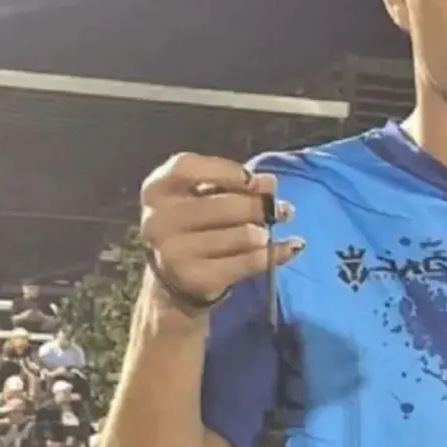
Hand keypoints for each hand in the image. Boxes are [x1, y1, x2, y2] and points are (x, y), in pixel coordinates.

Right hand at [138, 153, 302, 309]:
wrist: (176, 273)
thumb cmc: (197, 222)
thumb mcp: (209, 195)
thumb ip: (236, 184)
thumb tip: (270, 183)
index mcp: (157, 189)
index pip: (187, 168)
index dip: (226, 171)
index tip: (253, 180)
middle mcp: (157, 221)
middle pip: (223, 205)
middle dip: (259, 206)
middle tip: (282, 209)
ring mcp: (172, 252)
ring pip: (240, 235)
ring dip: (266, 232)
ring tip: (271, 231)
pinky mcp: (194, 279)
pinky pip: (246, 262)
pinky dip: (274, 254)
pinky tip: (289, 248)